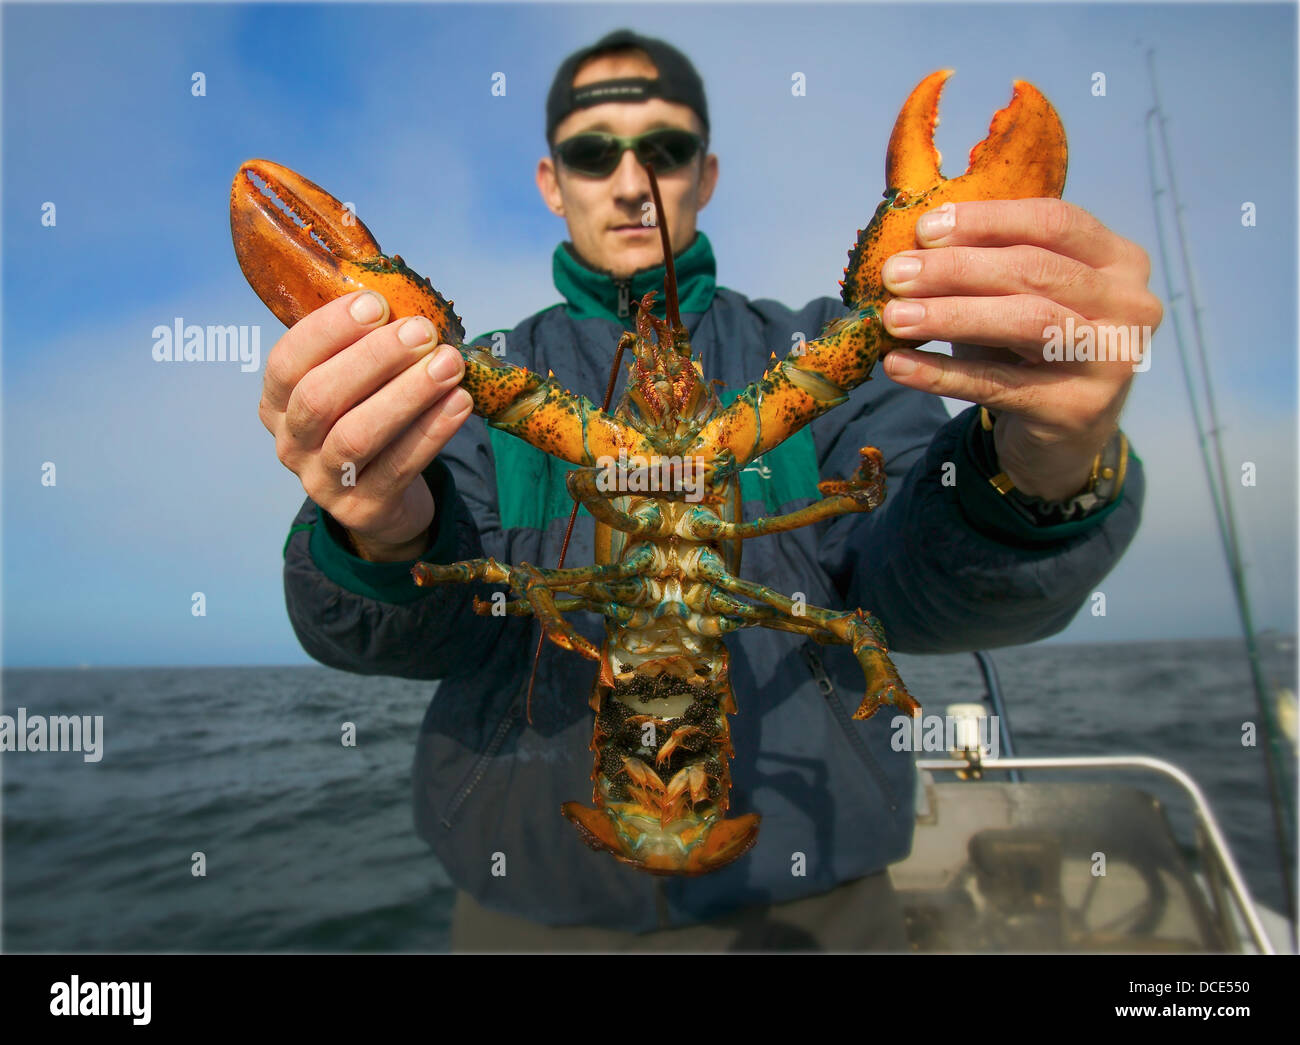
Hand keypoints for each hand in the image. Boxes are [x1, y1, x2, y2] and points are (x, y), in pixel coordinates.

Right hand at [259, 291, 473, 560]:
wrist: (383, 500)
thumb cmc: (368, 420)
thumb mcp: (353, 386)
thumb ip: (365, 347)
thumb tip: (405, 297)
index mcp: (278, 403)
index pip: (286, 362)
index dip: (328, 330)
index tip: (376, 303)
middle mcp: (290, 443)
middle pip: (319, 398)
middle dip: (374, 359)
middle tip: (422, 331)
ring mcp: (323, 482)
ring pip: (357, 437)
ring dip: (407, 395)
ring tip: (449, 364)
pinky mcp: (363, 510)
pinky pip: (399, 468)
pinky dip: (431, 432)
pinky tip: (459, 402)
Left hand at [879, 199, 1162, 500]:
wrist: (1066, 437)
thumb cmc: (1035, 349)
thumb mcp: (1022, 298)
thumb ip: (987, 265)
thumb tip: (910, 246)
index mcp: (1119, 260)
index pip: (1055, 222)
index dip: (988, 220)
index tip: (925, 229)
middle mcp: (1129, 305)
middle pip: (1035, 271)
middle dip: (956, 269)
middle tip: (896, 274)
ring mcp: (1110, 360)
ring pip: (1025, 322)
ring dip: (950, 316)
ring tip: (894, 317)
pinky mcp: (1077, 409)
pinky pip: (997, 385)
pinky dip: (941, 373)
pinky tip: (899, 364)